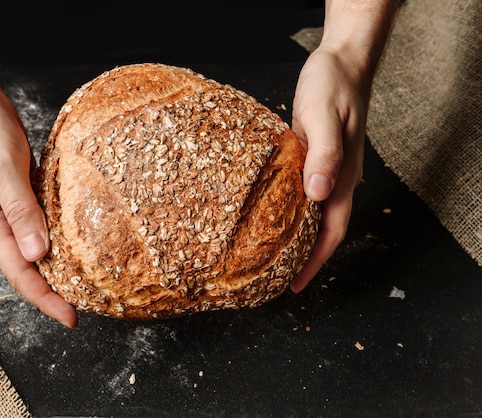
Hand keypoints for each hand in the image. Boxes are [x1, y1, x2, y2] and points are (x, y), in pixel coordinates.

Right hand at [0, 83, 77, 327]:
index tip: (71, 318)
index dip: (45, 299)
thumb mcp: (2, 170)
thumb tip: (39, 254)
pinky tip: (80, 237)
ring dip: (60, 263)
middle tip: (89, 304)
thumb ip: (21, 211)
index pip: (21, 273)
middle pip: (31, 266)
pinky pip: (44, 219)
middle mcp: (2, 221)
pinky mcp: (24, 189)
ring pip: (39, 244)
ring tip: (88, 279)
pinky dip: (61, 232)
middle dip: (56, 289)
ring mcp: (14, 205)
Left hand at [290, 45, 369, 291]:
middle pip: (324, 228)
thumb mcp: (324, 116)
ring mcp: (328, 168)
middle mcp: (337, 178)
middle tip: (279, 279)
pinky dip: (292, 209)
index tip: (296, 285)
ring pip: (315, 213)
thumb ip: (323, 154)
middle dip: (306, 257)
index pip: (332, 230)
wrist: (342, 62)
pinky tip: (274, 213)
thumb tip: (318, 194)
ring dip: (299, 236)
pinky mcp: (315, 157)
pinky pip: (306, 192)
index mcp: (342, 176)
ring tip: (275, 256)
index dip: (316, 260)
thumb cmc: (332, 86)